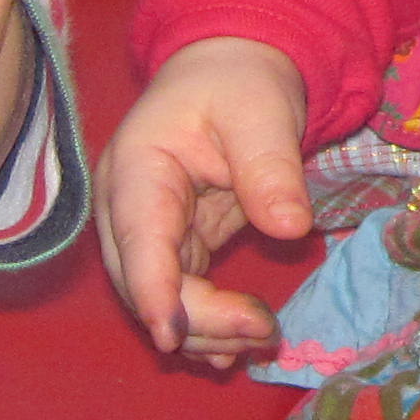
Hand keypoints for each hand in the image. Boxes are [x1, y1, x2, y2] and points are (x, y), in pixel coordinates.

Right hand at [98, 37, 314, 363]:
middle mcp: (128, 206)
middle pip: (143, 281)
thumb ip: (270, 167)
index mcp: (136, 168)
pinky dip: (207, 323)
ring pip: (162, 298)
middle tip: (263, 330)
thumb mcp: (261, 111)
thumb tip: (291, 228)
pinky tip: (234, 349)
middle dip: (196, 319)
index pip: (138, 239)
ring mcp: (147, 230)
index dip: (153, 291)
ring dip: (205, 329)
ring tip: (261, 339)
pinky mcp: (176, 244)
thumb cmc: (239, 82)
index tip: (172, 336)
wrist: (234, 70)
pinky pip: (182, 293)